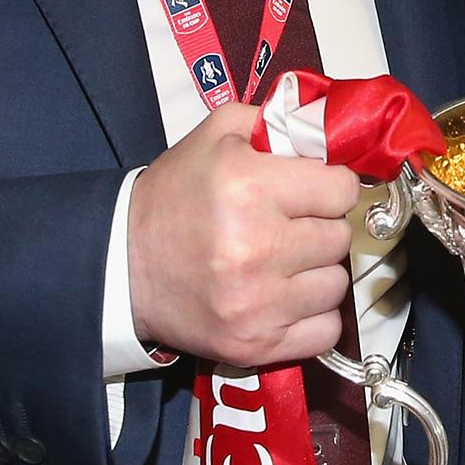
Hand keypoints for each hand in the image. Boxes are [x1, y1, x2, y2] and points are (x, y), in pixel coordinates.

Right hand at [127, 102, 361, 366]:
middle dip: (321, 226)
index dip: (330, 185)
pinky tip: (284, 297)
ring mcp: (255, 304)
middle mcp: (255, 247)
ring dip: (317, 271)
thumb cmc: (176, 194)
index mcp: (248, 187)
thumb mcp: (218, 134)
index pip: (341, 190)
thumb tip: (336, 129)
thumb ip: (280, 120)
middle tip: (289, 224)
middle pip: (340, 237)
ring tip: (283, 261)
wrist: (122, 264)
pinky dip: (312, 316)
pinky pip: (325, 331)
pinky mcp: (253, 344)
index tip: (311, 190)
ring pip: (336, 284)